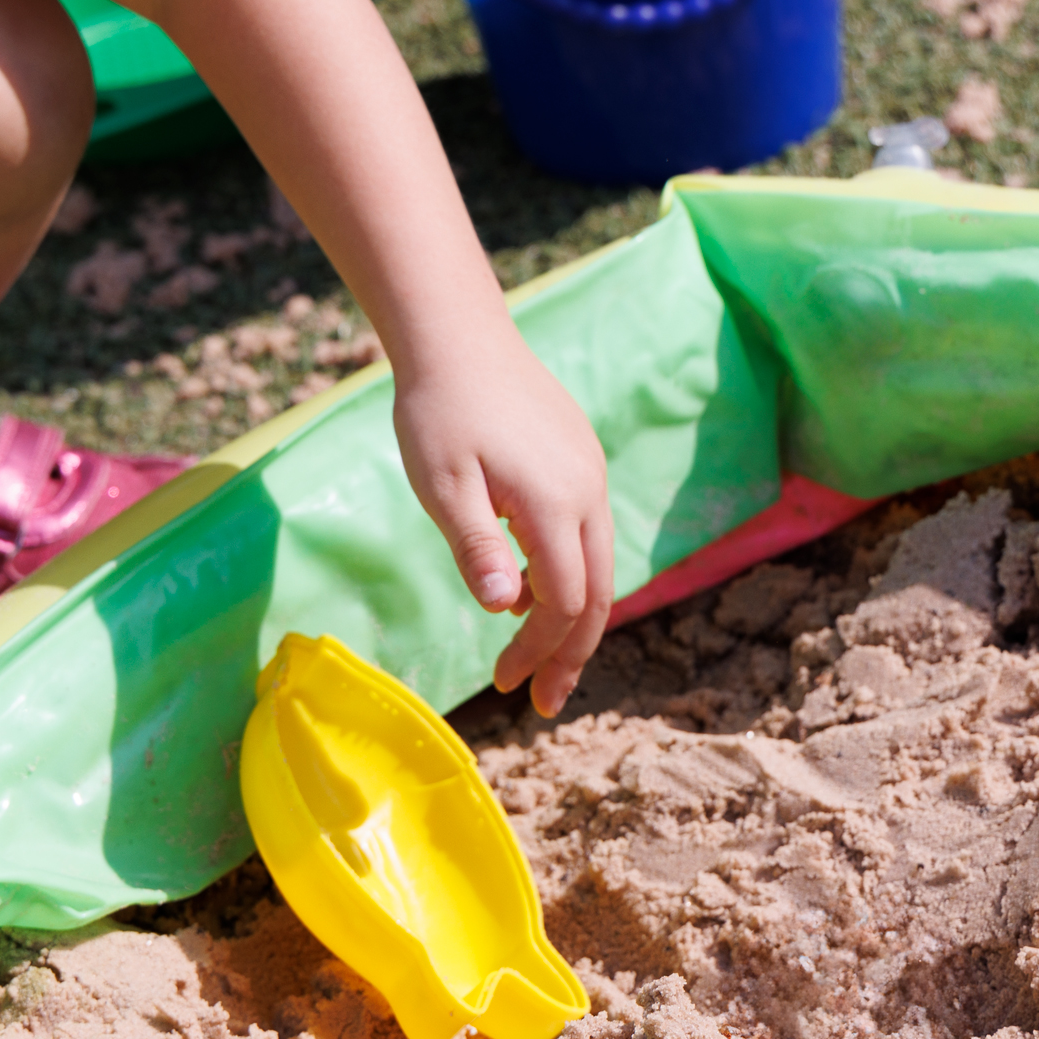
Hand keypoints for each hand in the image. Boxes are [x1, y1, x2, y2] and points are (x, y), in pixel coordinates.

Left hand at [392, 328, 614, 715]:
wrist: (457, 336)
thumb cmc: (438, 410)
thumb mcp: (444, 485)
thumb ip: (477, 547)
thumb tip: (508, 610)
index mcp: (555, 504)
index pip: (564, 603)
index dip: (540, 652)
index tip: (504, 683)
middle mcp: (588, 491)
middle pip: (598, 595)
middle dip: (571, 654)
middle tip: (543, 702)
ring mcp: (589, 472)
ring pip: (600, 564)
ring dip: (573, 617)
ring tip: (537, 656)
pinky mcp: (580, 458)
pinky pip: (589, 532)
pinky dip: (569, 574)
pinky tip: (530, 588)